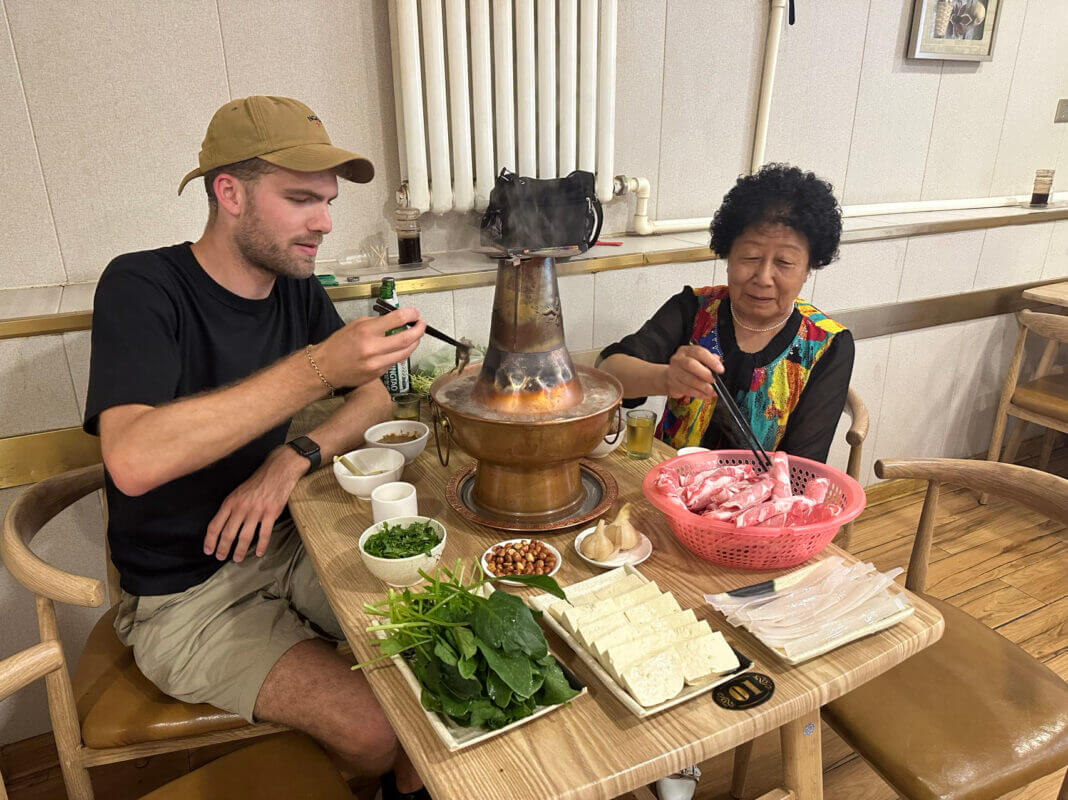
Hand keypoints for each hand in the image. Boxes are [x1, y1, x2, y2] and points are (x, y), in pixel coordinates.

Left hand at [202, 446, 306, 562]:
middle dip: (223, 548)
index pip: (215, 525)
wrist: (278, 470)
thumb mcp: (238, 491)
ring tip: (237, 558)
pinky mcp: (271, 513)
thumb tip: (222, 525)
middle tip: (221, 557)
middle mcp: (241, 507)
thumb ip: (230, 508)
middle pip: (228, 533)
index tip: (208, 550)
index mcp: (231, 502)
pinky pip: (264, 534)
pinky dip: (261, 545)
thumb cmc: (258, 481)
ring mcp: (256, 511)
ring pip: (244, 536)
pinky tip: (258, 552)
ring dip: (240, 550)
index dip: (210, 540)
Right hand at [313, 308, 426, 388]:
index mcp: (366, 331)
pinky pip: (395, 362)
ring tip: (415, 336)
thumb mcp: (355, 325)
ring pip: (406, 352)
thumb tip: (397, 320)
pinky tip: (400, 348)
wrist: (325, 368)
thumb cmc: (338, 346)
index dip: (411, 314)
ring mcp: (377, 363)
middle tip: (421, 325)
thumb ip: (378, 323)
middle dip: (419, 330)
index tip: (415, 313)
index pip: (398, 319)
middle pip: (407, 338)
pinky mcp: (378, 373)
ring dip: (414, 343)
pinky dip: (401, 353)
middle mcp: (373, 348)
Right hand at [664, 345, 723, 400]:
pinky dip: (699, 394)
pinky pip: (688, 390)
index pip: (699, 352)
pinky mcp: (673, 385)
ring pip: (690, 380)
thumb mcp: (696, 359)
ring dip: (703, 387)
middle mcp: (678, 360)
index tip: (720, 369)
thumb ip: (708, 359)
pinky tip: (705, 395)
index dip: (711, 361)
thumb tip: (718, 361)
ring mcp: (674, 372)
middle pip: (691, 365)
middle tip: (713, 380)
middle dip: (705, 374)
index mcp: (686, 351)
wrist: (668, 377)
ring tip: (711, 390)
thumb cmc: (686, 368)